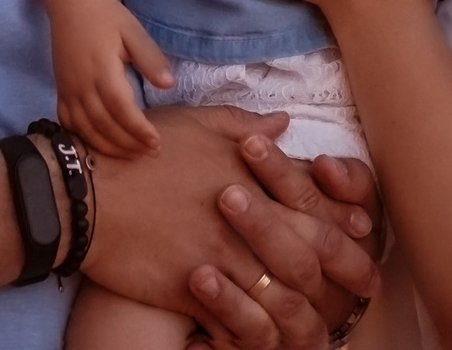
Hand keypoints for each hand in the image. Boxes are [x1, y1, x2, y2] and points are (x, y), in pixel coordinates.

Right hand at [48, 0, 174, 157]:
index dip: (138, 130)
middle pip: (104, 125)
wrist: (71, 4)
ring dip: (108, 147)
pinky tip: (100, 145)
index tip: (156, 142)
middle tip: (150, 152)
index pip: (121, 109)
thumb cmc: (106, 17)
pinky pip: (68, 123)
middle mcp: (81, 85)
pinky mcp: (60, 91)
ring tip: (131, 154)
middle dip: (128, 143)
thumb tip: (168, 84)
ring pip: (85, 129)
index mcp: (102, 70)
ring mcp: (68, 90)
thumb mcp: (132, 31)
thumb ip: (150, 58)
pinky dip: (84, 138)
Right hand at [86, 105, 379, 342]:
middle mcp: (243, 215)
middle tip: (368, 284)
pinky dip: (259, 330)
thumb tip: (285, 124)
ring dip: (309, 309)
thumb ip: (245, 125)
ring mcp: (220, 254)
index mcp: (248, 174)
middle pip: (310, 248)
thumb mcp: (195, 124)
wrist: (83, 192)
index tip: (364, 232)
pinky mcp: (193, 288)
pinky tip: (270, 337)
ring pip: (281, 290)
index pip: (311, 199)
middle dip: (347, 269)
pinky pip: (239, 318)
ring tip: (326, 323)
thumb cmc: (138, 152)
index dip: (343, 219)